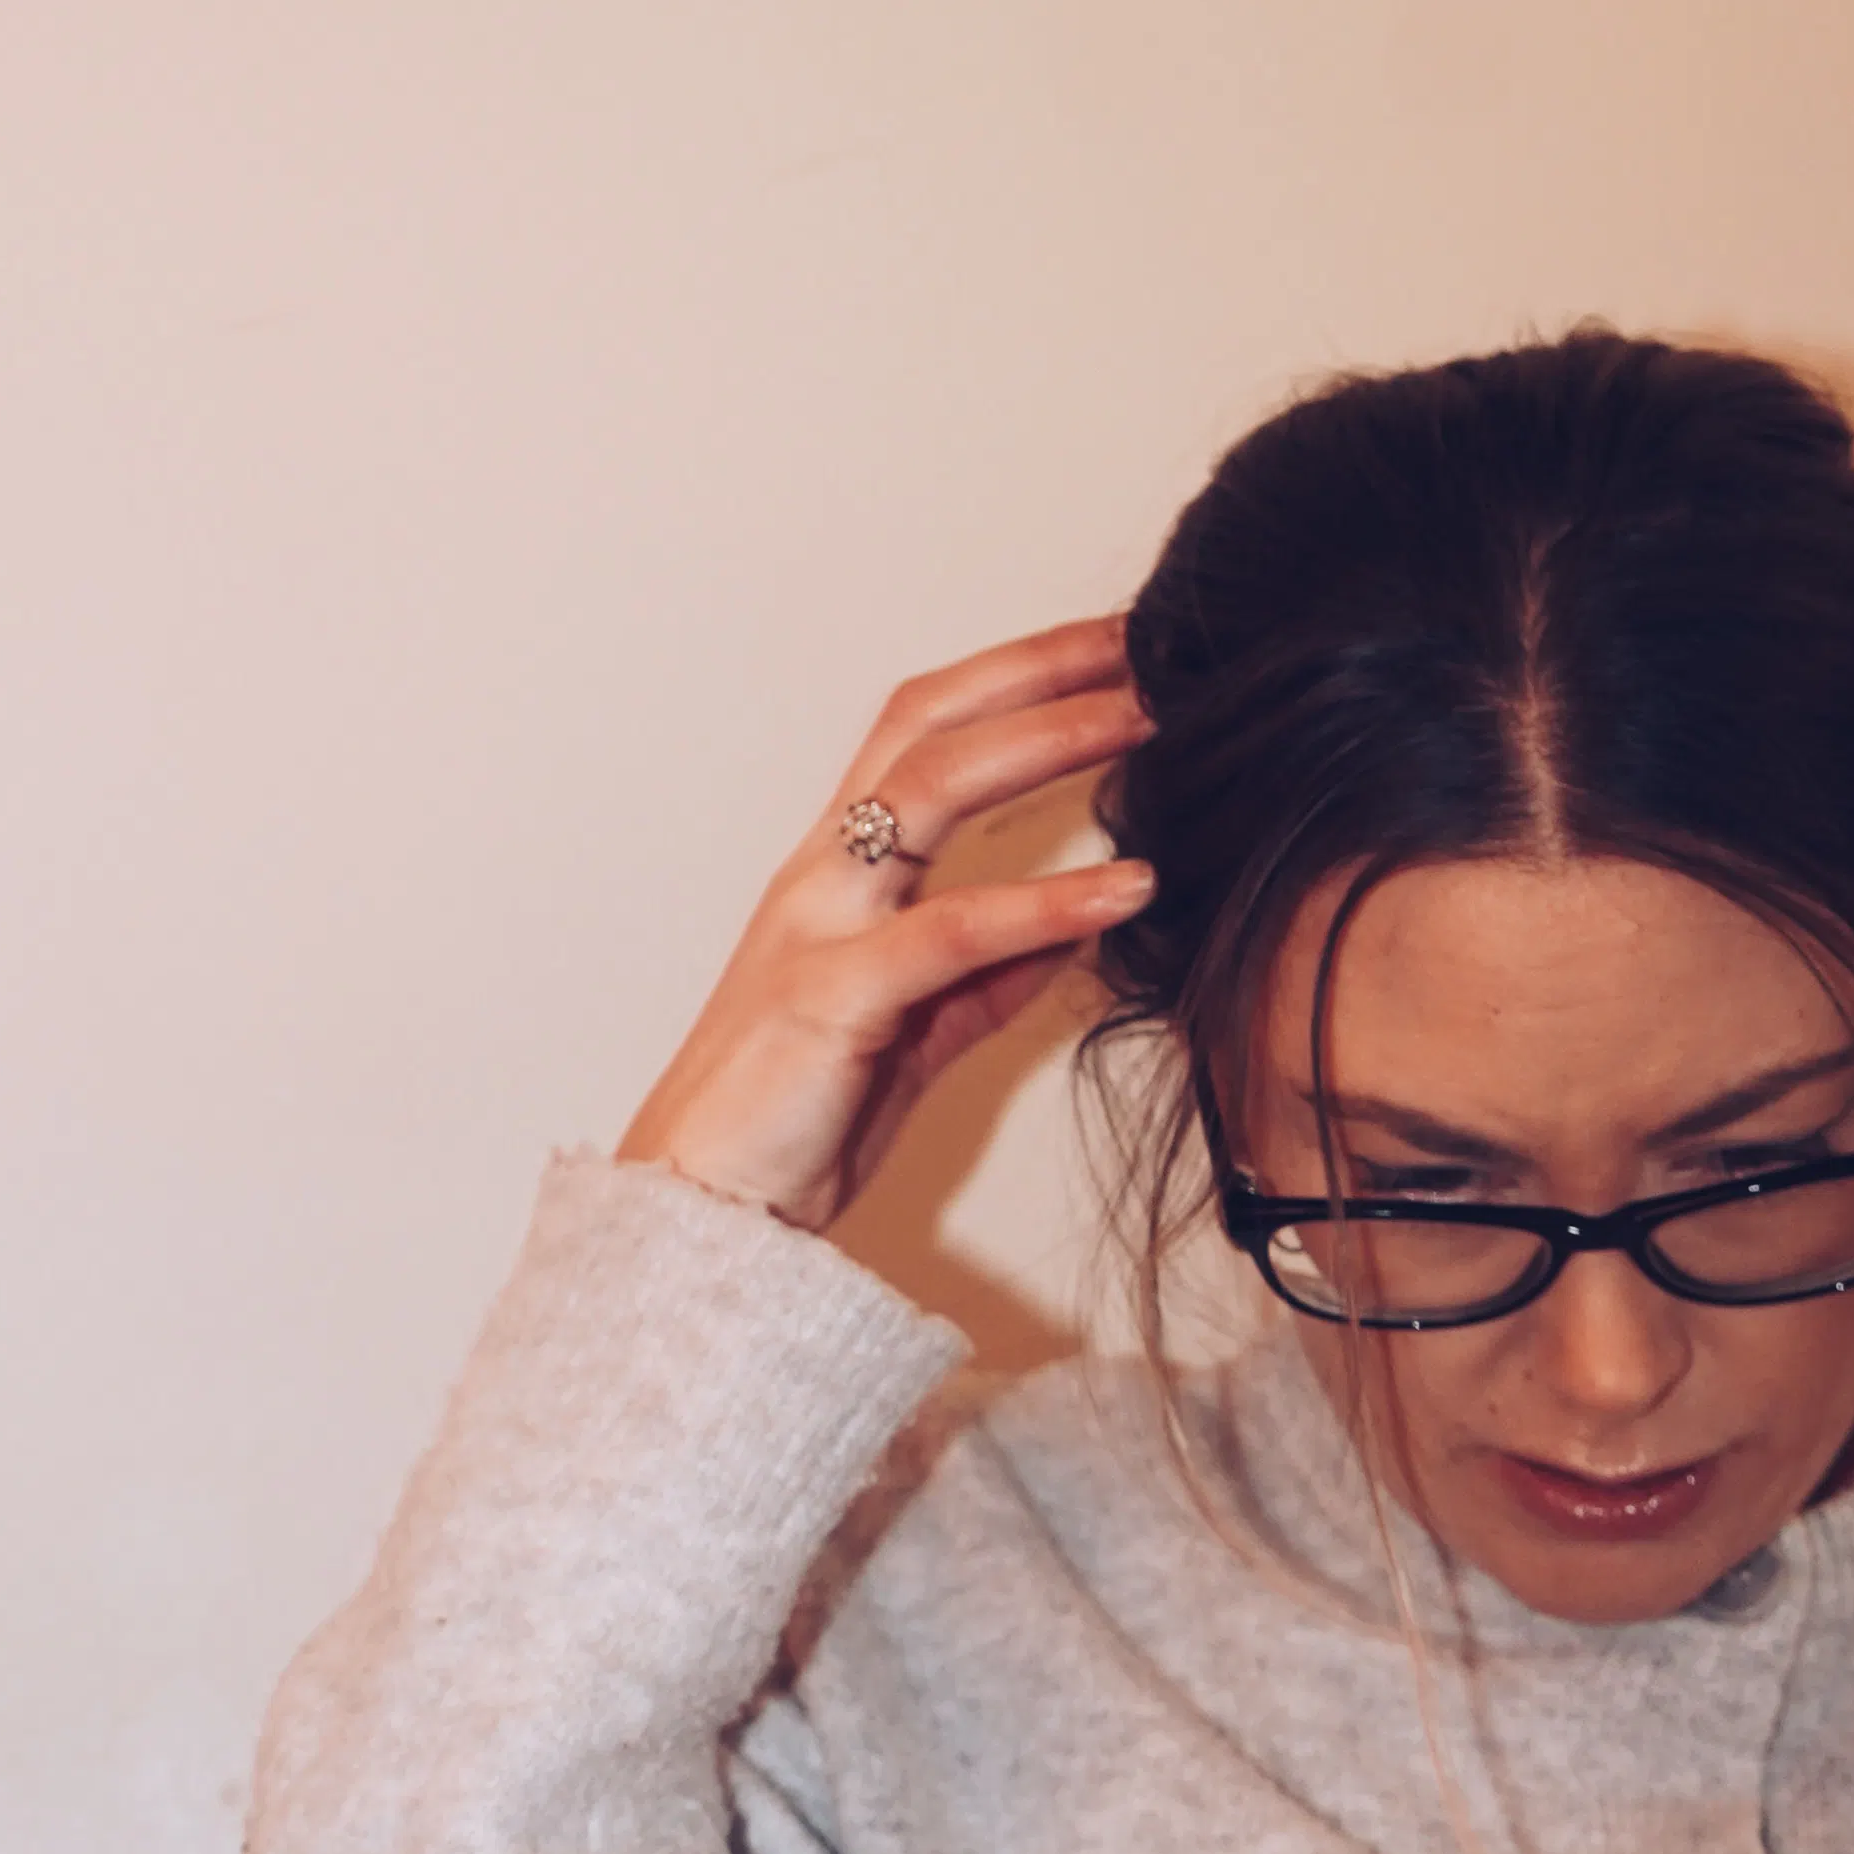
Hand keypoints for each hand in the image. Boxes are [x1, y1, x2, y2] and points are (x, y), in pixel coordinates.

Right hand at [618, 617, 1153, 1236]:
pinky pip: (951, 931)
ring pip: (932, 788)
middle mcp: (822, 873)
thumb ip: (990, 973)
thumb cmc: (790, 1119)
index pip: (927, 730)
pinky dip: (1047, 900)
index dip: (1021, 676)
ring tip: (1152, 722)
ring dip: (1050, 740)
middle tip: (1154, 642)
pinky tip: (1128, 889)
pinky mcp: (833, 996)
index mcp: (836, 872)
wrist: (699, 1211)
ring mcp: (820, 924)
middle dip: (1041, 666)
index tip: (1119, 652)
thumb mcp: (913, 1030)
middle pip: (928, 720)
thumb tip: (1078, 932)